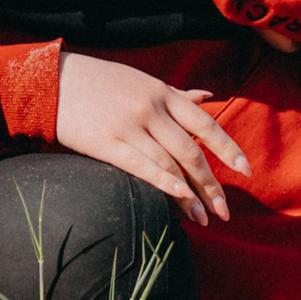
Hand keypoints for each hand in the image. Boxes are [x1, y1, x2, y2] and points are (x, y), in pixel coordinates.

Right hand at [52, 53, 248, 225]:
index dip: (228, 149)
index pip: (206, 124)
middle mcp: (152, 108)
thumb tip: (209, 96)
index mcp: (164, 93)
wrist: (54, 80)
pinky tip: (178, 200)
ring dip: (190, 195)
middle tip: (225, 211)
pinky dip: (163, 183)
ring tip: (203, 219)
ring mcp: (130, 125)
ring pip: (170, 163)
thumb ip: (177, 94)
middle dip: (211, 184)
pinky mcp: (107, 143)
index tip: (245, 172)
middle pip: (192, 151)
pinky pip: (141, 166)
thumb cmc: (102, 82)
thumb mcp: (143, 81)